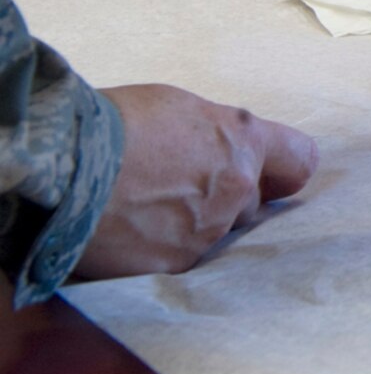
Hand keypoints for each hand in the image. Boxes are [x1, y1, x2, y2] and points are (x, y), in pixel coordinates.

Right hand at [72, 84, 317, 279]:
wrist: (67, 166)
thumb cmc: (119, 123)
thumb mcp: (183, 108)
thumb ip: (219, 133)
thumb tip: (223, 148)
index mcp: (244, 143)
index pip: (300, 161)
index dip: (284, 168)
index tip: (271, 172)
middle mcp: (236, 190)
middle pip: (253, 203)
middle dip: (230, 197)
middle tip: (185, 186)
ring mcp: (207, 232)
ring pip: (218, 233)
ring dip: (196, 223)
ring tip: (151, 207)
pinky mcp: (175, 265)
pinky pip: (183, 258)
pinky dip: (164, 247)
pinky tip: (134, 231)